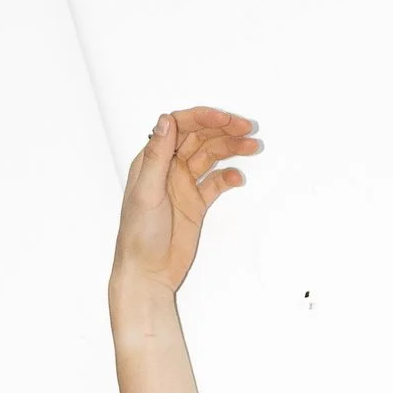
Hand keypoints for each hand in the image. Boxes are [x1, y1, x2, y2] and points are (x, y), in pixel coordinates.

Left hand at [110, 105, 260, 309]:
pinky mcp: (196, 203)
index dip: (203, 118)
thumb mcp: (146, 193)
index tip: (226, 120)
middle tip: (248, 129)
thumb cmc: (139, 236)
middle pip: (200, 138)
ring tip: (253, 147)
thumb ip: (157, 157)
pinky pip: (216, 183)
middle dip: (224, 130)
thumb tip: (166, 120)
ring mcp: (184, 184)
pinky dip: (228, 177)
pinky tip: (237, 178)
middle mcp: (168, 168)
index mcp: (152, 160)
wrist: (148, 273)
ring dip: (232, 150)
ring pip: (211, 157)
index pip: (180, 126)